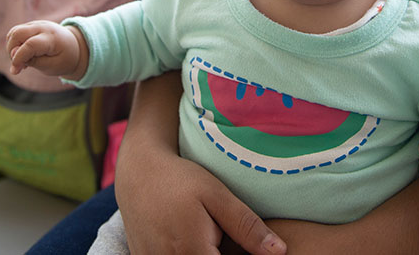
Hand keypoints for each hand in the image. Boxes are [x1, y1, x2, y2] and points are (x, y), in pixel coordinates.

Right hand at [6, 20, 84, 78]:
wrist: (74, 46)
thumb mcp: (52, 66)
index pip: (30, 45)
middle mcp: (43, 27)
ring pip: (14, 32)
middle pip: (17, 33)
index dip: (19, 58)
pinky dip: (15, 44)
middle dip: (12, 51)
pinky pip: (16, 32)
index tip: (15, 71)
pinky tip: (23, 54)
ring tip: (23, 60)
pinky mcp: (31, 25)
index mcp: (52, 38)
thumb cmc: (64, 58)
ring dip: (12, 48)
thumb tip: (13, 54)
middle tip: (20, 65)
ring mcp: (36, 24)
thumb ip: (33, 61)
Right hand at [115, 73, 284, 254]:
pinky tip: (196, 237)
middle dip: (224, 253)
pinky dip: (189, 252)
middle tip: (222, 232)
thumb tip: (280, 252)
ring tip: (210, 234)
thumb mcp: (217, 195)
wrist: (138, 173)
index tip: (244, 245)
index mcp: (193, 253)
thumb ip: (247, 226)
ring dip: (205, 252)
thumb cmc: (181, 180)